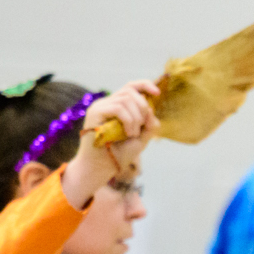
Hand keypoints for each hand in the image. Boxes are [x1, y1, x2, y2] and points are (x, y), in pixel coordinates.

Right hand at [66, 78, 161, 200]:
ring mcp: (100, 107)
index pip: (131, 87)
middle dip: (143, 106)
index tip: (158, 94)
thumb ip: (150, 125)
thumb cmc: (119, 155)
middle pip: (130, 90)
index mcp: (117, 106)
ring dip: (136, 118)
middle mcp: (107, 103)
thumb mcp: (141, 139)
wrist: (100, 168)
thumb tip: (152, 110)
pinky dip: (128, 120)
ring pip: (126, 98)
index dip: (145, 85)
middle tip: (142, 126)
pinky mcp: (95, 113)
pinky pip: (118, 108)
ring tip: (132, 134)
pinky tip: (127, 134)